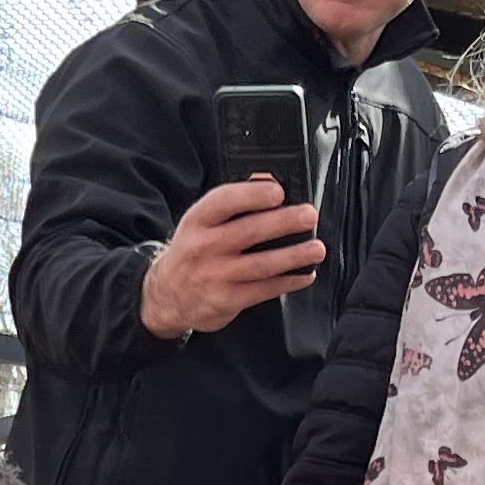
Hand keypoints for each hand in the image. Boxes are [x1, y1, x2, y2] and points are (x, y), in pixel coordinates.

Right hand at [141, 175, 322, 340]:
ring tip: (317, 249)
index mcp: (198, 220)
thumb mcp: (201, 222)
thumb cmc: (193, 251)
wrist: (168, 295)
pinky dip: (288, 282)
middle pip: (249, 231)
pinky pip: (263, 290)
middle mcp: (204, 247)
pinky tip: (304, 275)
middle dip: (284, 222)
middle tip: (309, 216)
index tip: (278, 192)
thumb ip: (232, 205)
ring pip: (261, 264)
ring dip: (294, 256)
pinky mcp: (227, 300)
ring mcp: (216, 276)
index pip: (224, 201)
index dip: (252, 195)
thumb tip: (269, 183)